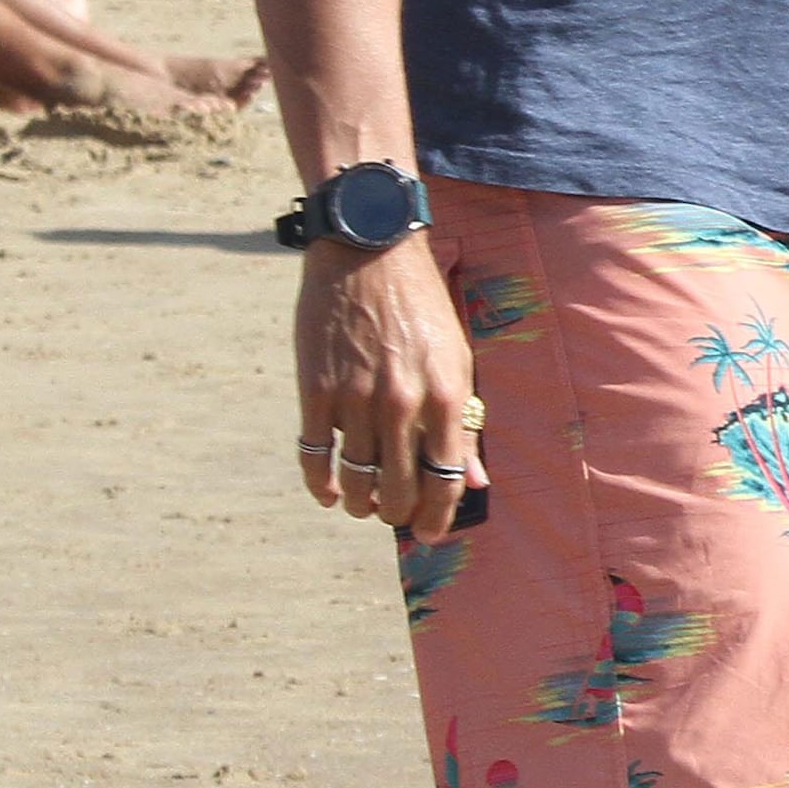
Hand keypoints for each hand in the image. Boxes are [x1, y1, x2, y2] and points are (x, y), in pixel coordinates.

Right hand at [295, 234, 476, 546]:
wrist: (369, 253)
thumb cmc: (421, 306)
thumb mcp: (458, 359)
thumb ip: (464, 422)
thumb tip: (474, 480)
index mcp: (446, 397)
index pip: (445, 479)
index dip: (439, 516)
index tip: (432, 534)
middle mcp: (403, 405)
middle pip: (398, 489)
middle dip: (398, 514)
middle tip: (395, 516)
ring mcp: (356, 400)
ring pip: (355, 480)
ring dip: (359, 504)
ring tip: (361, 505)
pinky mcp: (316, 391)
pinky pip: (314, 455)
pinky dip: (319, 482)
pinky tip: (326, 492)